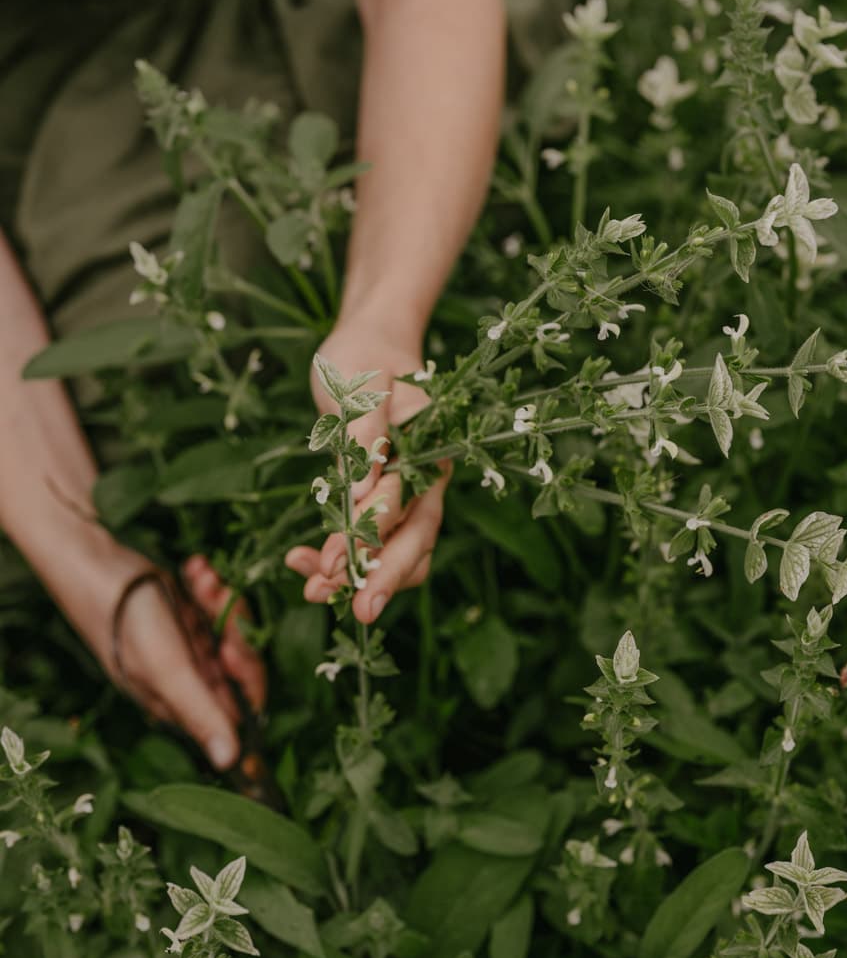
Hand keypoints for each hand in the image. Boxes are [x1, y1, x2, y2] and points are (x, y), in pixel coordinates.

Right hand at [84, 552, 265, 770]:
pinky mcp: (184, 616)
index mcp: (181, 701)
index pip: (238, 706)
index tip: (229, 646)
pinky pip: (214, 607)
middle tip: (215, 598)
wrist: (92, 565)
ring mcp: (185, 646)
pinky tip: (194, 569)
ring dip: (221, 601)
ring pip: (230, 630)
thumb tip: (230, 763)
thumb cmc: (126, 620)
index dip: (245, 675)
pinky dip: (208, 587)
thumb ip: (200, 712)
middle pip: (239, 663)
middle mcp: (186, 678)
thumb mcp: (167, 669)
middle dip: (233, 628)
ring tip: (200, 577)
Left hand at [283, 315, 450, 622]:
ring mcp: (407, 493)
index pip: (402, 504)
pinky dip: (343, 558)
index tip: (332, 564)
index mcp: (431, 449)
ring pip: (398, 551)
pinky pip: (371, 541)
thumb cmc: (365, 356)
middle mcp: (425, 478)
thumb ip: (366, 436)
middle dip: (385, 580)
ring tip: (312, 593)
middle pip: (416, 541)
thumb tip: (366, 491)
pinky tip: (305, 564)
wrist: (368, 344)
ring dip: (360, 577)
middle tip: (359, 614)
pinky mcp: (382, 499)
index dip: (368, 538)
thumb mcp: (361, 384)